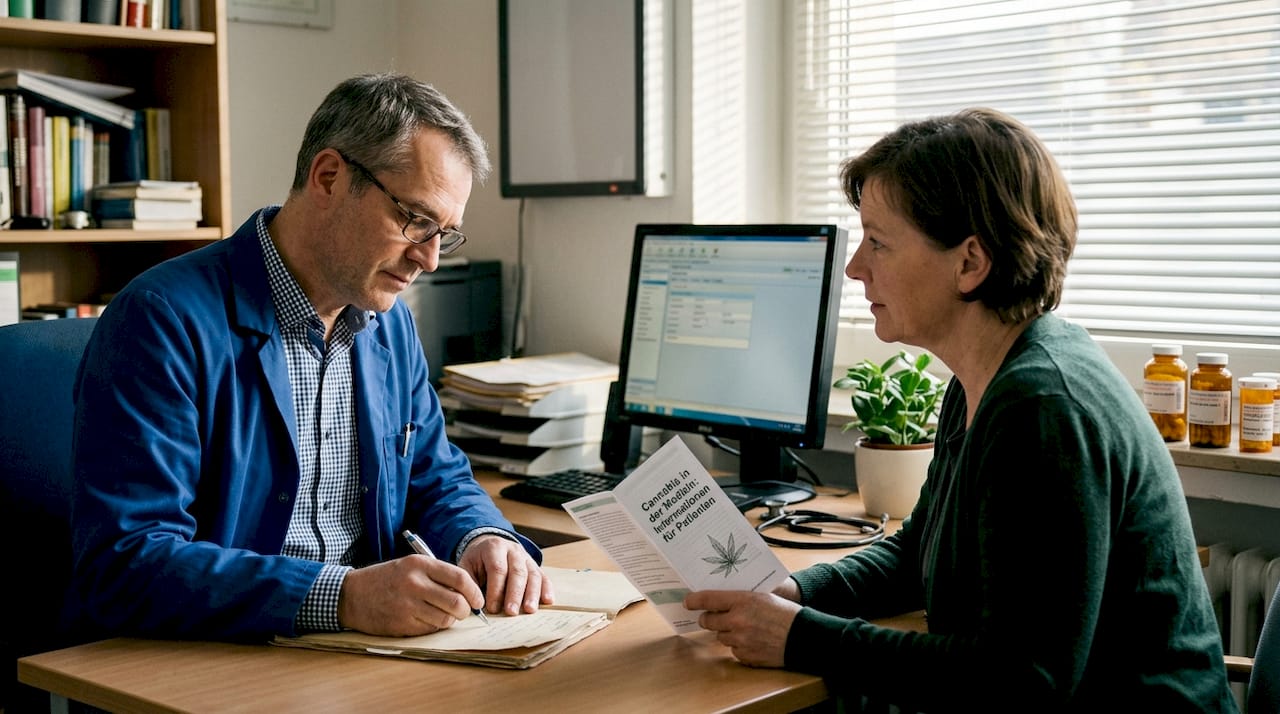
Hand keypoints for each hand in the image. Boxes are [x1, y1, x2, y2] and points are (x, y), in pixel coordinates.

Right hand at [337, 555, 484, 635]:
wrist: (352, 594)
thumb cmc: (387, 579)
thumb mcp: (411, 566)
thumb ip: (438, 576)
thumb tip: (468, 593)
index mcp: (420, 564)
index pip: (460, 578)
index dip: (474, 592)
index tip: (478, 600)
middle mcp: (414, 583)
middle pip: (457, 602)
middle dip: (465, 610)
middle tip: (462, 611)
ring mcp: (407, 605)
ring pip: (445, 619)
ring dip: (448, 620)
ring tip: (440, 613)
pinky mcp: (401, 624)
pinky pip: (430, 629)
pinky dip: (432, 626)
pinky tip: (422, 618)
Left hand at [458, 534, 554, 615]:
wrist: (489, 545)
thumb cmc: (477, 561)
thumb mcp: (467, 567)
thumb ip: (469, 584)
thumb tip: (474, 606)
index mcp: (494, 548)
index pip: (497, 569)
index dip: (496, 590)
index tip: (492, 608)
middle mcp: (513, 550)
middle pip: (517, 572)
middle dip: (515, 594)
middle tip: (511, 612)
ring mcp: (526, 557)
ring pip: (533, 575)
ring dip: (532, 594)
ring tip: (529, 610)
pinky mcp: (534, 566)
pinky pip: (543, 576)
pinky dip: (546, 589)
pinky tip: (547, 600)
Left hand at [684, 589, 801, 667]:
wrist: (803, 636)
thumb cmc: (785, 614)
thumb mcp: (763, 596)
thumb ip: (740, 599)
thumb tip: (719, 601)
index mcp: (742, 601)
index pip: (708, 599)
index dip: (694, 600)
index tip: (687, 602)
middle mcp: (737, 621)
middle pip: (708, 621)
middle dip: (709, 618)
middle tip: (714, 616)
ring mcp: (740, 641)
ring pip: (721, 636)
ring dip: (728, 632)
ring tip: (745, 628)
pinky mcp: (745, 656)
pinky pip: (733, 651)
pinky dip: (740, 646)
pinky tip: (754, 641)